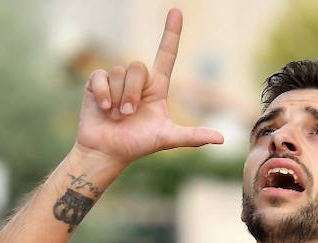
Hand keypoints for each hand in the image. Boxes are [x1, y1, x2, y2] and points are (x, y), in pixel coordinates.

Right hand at [75, 9, 222, 167]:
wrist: (107, 152)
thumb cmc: (136, 145)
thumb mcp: (166, 139)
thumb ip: (192, 137)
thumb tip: (221, 139)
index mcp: (156, 88)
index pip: (166, 55)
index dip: (171, 33)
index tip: (176, 12)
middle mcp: (138, 81)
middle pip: (138, 66)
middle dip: (132, 93)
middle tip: (128, 114)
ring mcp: (117, 81)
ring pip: (119, 72)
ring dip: (118, 98)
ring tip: (115, 115)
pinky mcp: (97, 83)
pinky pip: (101, 76)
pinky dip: (103, 94)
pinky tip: (103, 108)